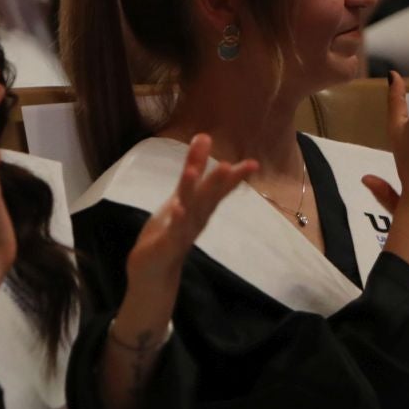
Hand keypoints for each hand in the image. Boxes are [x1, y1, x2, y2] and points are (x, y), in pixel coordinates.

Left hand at [122, 134, 258, 318]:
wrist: (154, 272)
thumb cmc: (171, 229)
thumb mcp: (183, 195)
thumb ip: (194, 167)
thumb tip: (204, 136)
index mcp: (202, 207)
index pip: (221, 189)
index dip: (236, 177)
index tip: (254, 163)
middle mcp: (197, 219)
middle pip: (208, 199)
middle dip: (217, 184)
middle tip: (230, 166)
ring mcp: (182, 233)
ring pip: (190, 212)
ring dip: (192, 195)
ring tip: (191, 173)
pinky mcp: (166, 245)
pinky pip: (172, 231)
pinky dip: (176, 220)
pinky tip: (177, 207)